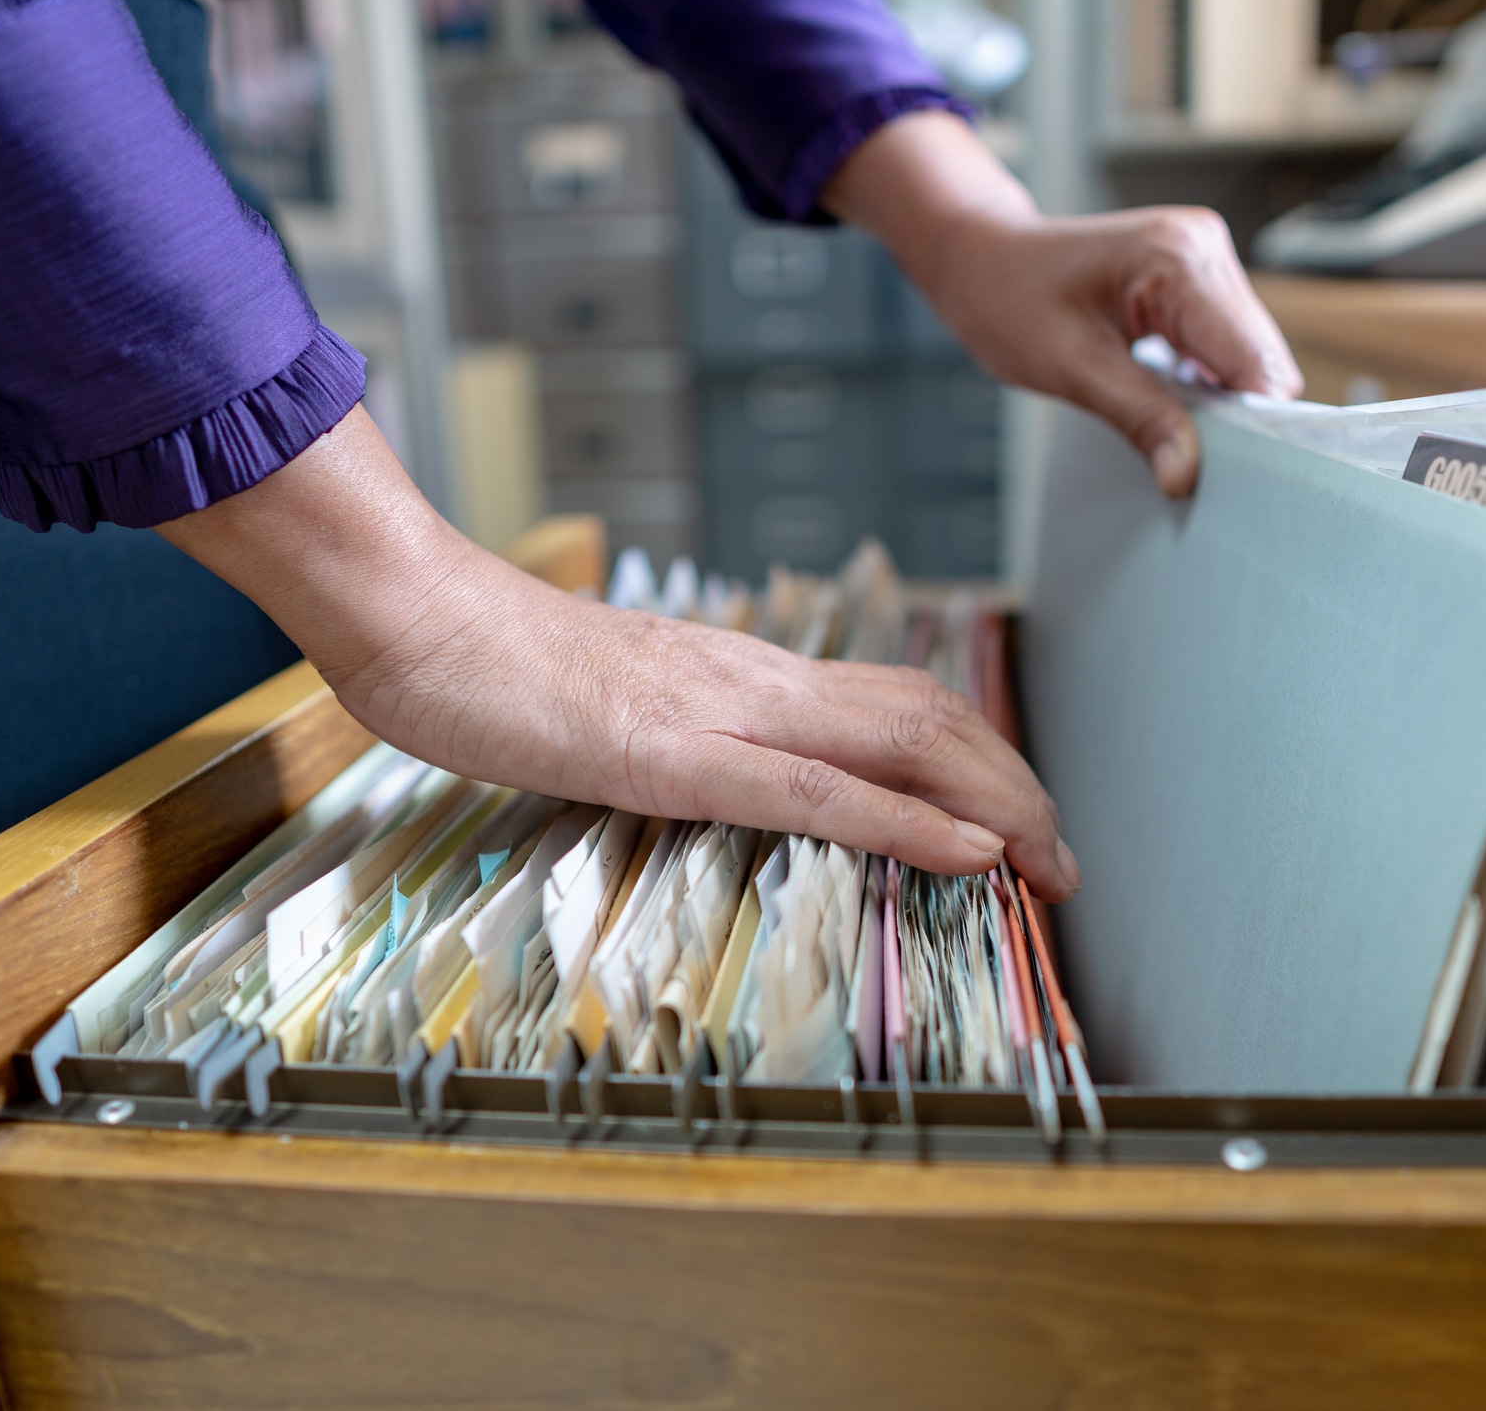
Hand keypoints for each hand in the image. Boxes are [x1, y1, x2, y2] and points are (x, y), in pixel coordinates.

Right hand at [156, 407, 1081, 898]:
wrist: (421, 620)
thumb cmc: (501, 669)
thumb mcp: (621, 705)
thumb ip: (693, 731)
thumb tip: (747, 774)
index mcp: (750, 677)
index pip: (897, 706)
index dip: (978, 760)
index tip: (1021, 824)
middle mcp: (760, 682)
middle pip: (929, 719)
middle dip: (1014, 789)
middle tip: (1064, 863)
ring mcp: (724, 714)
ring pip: (897, 747)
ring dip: (991, 806)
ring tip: (1048, 863)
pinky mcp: (677, 755)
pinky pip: (816, 793)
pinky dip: (906, 824)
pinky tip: (967, 854)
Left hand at [825, 110, 1301, 497]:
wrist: (981, 260)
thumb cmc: (1009, 299)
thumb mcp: (1071, 368)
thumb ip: (1140, 418)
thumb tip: (1186, 475)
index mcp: (1178, 258)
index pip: (1253, 358)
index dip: (1253, 423)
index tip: (1235, 479)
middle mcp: (1204, 247)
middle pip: (1262, 358)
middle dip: (1241, 417)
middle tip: (1197, 467)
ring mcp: (1204, 259)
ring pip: (1250, 356)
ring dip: (1226, 403)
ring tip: (1180, 438)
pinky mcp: (1196, 279)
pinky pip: (1225, 345)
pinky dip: (1211, 385)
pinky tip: (1178, 408)